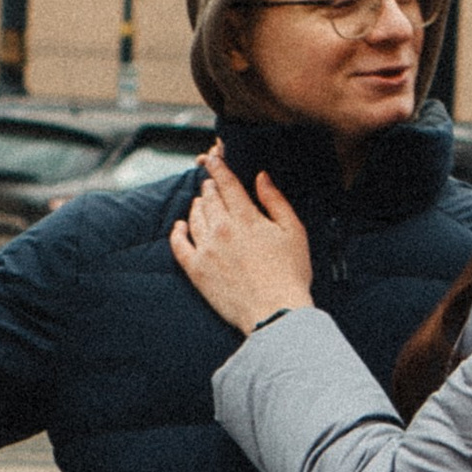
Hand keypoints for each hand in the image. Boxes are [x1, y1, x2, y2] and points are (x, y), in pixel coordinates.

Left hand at [169, 148, 314, 333]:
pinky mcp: (197, 270)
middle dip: (209, 187)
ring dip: (197, 205)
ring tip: (200, 202)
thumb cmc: (290, 274)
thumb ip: (275, 201)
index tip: (213, 159)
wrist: (275, 312)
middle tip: (210, 183)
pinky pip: (179, 245)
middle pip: (209, 198)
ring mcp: (207, 250)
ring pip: (194, 217)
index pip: (227, 183)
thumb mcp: (293, 232)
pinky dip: (177, 232)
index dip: (219, 168)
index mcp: (246, 218)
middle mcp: (222, 229)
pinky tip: (179, 226)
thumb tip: (261, 178)